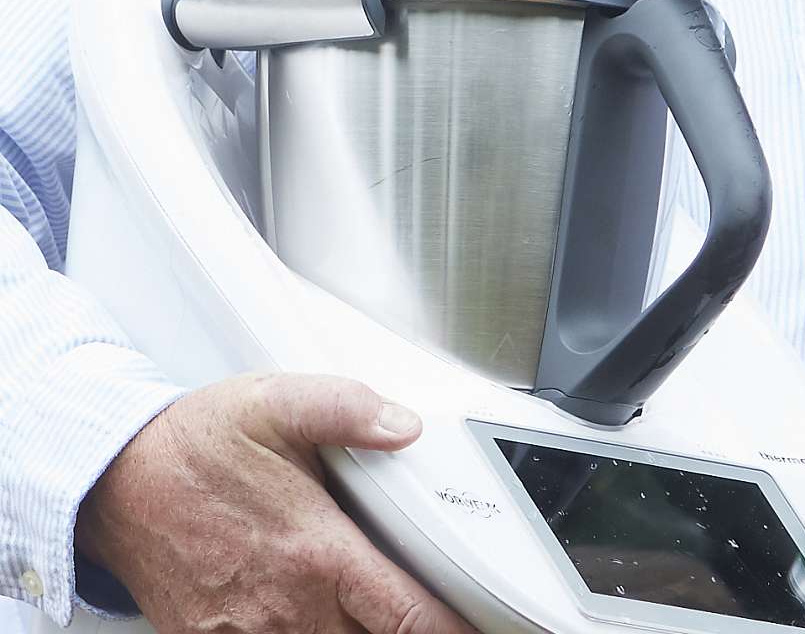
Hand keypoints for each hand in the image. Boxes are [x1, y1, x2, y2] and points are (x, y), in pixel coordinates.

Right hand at [75, 372, 477, 633]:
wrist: (115, 483)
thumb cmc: (195, 443)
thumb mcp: (274, 403)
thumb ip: (346, 408)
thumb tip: (404, 424)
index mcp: (315, 550)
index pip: (405, 616)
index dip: (451, 632)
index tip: (481, 629)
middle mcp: (287, 608)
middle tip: (435, 620)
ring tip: (386, 621)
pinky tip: (321, 623)